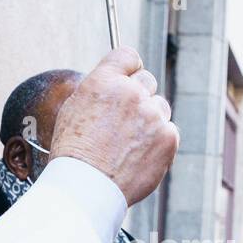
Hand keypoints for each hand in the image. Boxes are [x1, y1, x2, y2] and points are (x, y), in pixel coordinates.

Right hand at [50, 46, 178, 204]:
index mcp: (104, 80)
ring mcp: (152, 115)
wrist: (87, 187)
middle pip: (147, 81)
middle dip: (138, 96)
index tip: (129, 77)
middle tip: (125, 121)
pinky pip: (169, 131)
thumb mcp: (73, 110)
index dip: (129, 67)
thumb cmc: (74, 154)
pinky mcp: (168, 137)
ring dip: (150, 120)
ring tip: (130, 144)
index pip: (128, 55)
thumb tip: (111, 85)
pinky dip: (159, 142)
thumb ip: (98, 91)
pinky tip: (139, 156)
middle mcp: (131, 92)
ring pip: (160, 107)